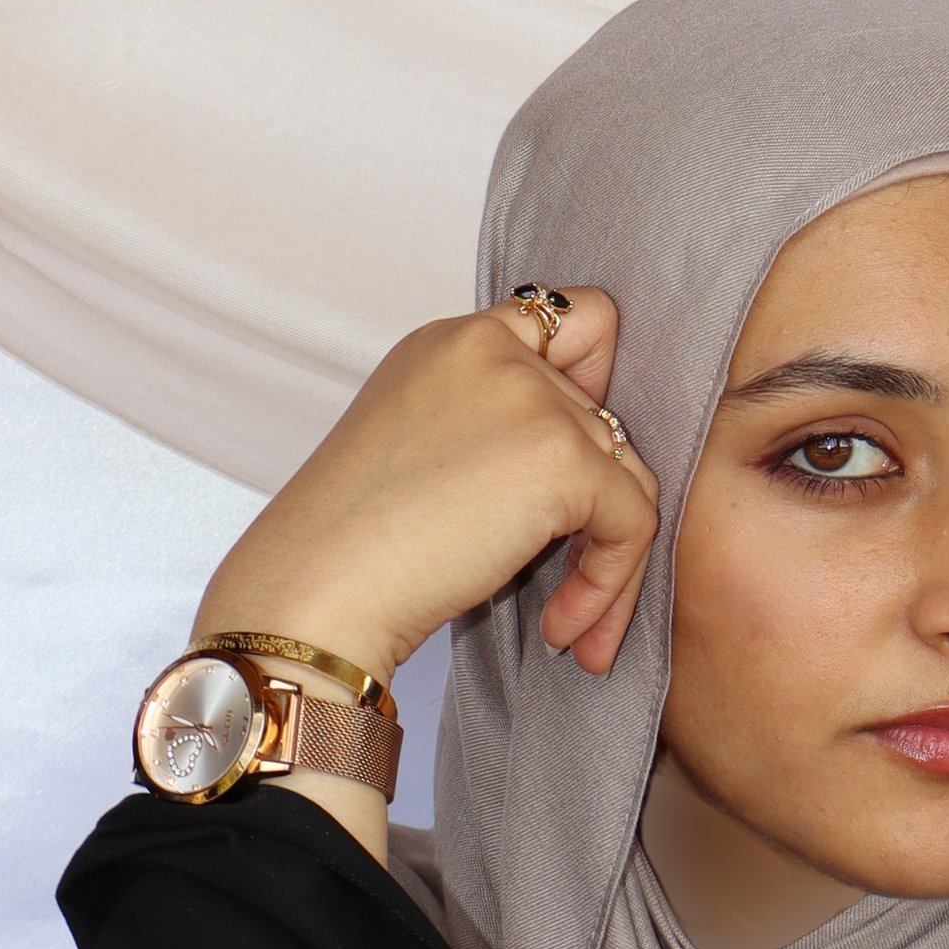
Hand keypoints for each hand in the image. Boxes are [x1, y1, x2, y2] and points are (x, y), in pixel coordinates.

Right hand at [195, 289, 662, 686]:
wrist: (313, 589)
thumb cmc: (352, 545)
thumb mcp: (422, 446)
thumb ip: (497, 424)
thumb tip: (596, 464)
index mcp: (455, 342)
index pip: (572, 320)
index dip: (593, 387)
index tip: (579, 465)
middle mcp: (495, 351)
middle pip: (608, 420)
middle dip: (596, 509)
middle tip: (565, 586)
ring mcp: (531, 398)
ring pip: (631, 478)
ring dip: (610, 561)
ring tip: (569, 625)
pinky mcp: (562, 459)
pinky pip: (634, 522)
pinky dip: (610, 585)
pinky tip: (559, 628)